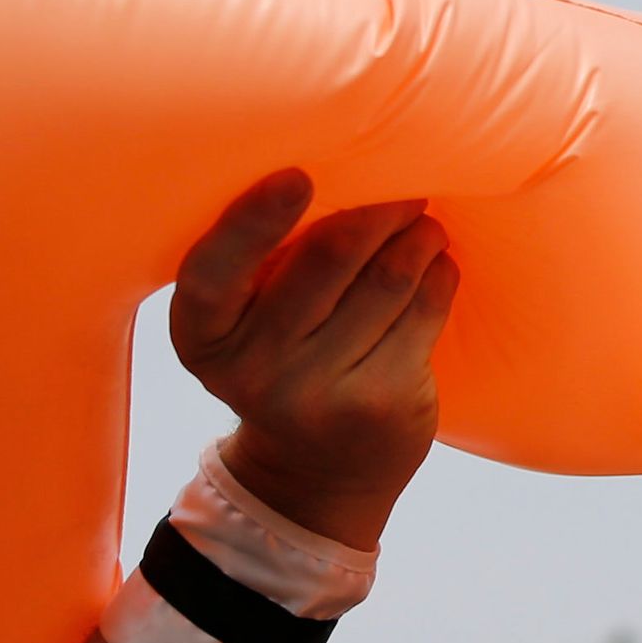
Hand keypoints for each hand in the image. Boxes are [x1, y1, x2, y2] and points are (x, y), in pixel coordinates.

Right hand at [172, 169, 458, 549]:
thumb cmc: (279, 361)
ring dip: (418, 236)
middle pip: (328, 257)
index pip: (213, 273)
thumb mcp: (243, 324)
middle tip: (404, 186)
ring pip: (388, 280)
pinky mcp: (383, 403)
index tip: (298, 177)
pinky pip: (424, 313)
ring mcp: (320, 391)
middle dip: (378, 207)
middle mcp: (254, 369)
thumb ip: (262, 262)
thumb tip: (343, 169)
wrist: (315, 473)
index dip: (253, 222)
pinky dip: (437, 275)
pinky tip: (438, 263)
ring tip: (424, 223)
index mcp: (203, 337)